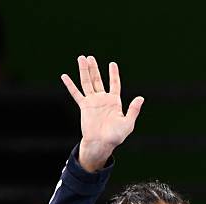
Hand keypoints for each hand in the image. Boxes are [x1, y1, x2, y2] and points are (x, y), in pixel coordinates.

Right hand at [61, 55, 143, 171]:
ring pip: (87, 83)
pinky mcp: (84, 106)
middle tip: (90, 57)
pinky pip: (76, 93)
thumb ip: (133, 110)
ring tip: (81, 58)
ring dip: (84, 71)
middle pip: (98, 80)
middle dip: (94, 69)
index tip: (112, 64)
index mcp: (114, 102)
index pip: (114, 84)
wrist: (101, 143)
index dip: (113, 74)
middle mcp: (102, 100)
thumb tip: (141, 98)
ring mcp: (93, 102)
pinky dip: (70, 85)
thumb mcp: (128, 123)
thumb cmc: (115, 136)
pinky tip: (64, 76)